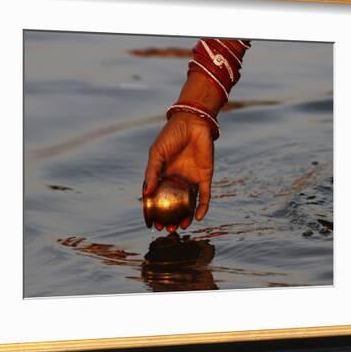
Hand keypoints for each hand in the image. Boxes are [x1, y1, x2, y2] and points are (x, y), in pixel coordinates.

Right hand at [143, 111, 213, 231]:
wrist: (193, 122)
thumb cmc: (171, 135)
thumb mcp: (157, 153)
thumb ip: (152, 172)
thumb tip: (146, 193)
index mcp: (162, 175)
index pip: (157, 197)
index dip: (154, 211)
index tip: (152, 223)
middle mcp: (176, 180)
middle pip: (172, 204)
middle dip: (169, 218)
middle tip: (166, 229)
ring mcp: (190, 179)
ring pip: (188, 204)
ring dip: (185, 217)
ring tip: (180, 227)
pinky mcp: (204, 177)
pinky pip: (204, 196)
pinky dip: (202, 208)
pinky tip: (199, 218)